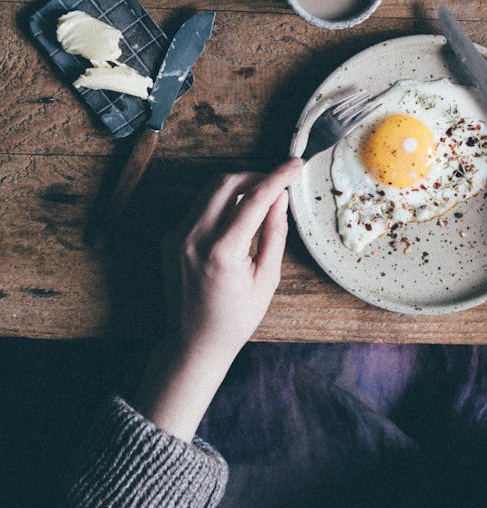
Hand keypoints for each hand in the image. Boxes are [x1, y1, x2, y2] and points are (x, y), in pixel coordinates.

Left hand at [136, 159, 302, 439]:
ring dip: (237, 185)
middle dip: (255, 175)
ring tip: (259, 197)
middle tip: (276, 182)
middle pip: (226, 182)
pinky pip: (198, 207)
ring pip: (209, 190)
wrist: (193, 342)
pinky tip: (236, 217)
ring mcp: (176, 237)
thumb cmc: (235, 318)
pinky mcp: (169, 239)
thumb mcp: (266, 279)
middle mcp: (194, 239)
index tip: (295, 165)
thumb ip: (274, 233)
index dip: (278, 177)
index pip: (254, 199)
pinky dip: (220, 203)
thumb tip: (280, 198)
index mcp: (222, 252)